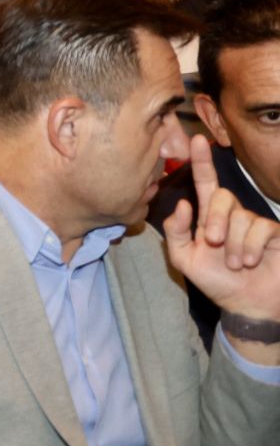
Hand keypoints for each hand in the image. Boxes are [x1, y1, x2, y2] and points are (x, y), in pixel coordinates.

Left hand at [165, 133, 279, 320]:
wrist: (247, 305)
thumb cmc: (217, 281)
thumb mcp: (185, 259)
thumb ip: (176, 232)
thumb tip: (182, 204)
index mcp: (209, 217)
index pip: (205, 183)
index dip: (201, 162)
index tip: (196, 140)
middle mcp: (232, 215)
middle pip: (222, 197)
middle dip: (215, 220)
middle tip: (214, 243)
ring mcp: (255, 223)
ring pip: (242, 217)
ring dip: (235, 245)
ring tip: (236, 264)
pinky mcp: (274, 234)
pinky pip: (261, 228)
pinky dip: (252, 247)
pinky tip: (251, 261)